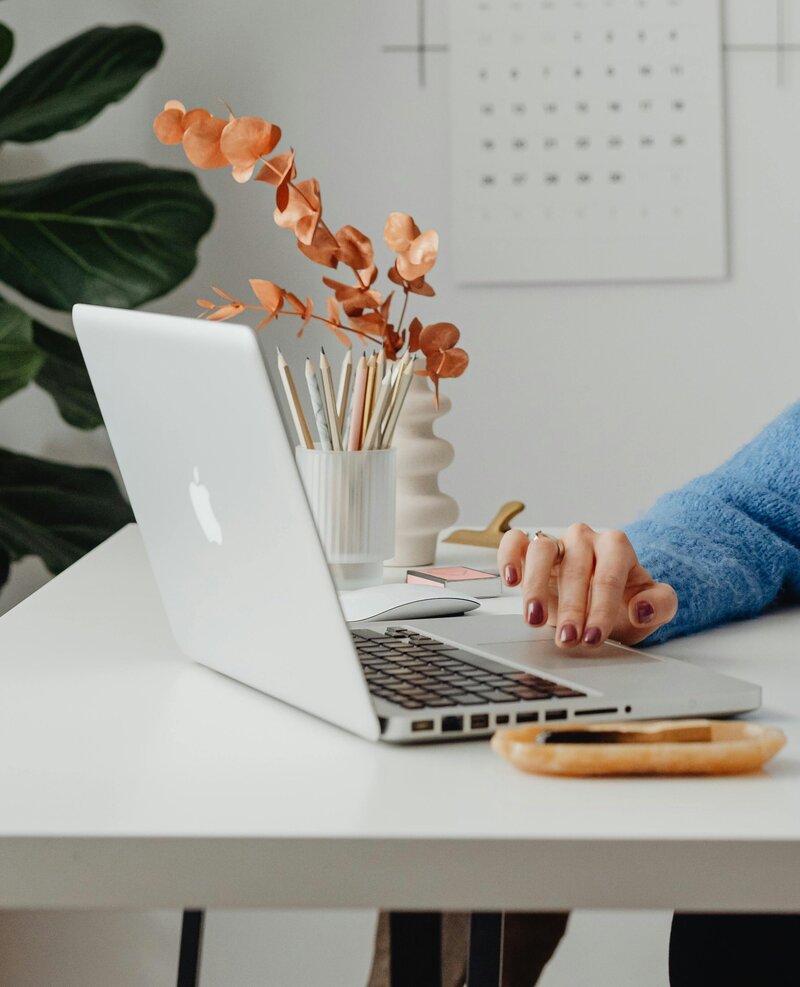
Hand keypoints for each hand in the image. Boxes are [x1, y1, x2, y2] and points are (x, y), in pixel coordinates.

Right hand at [497, 524, 677, 647]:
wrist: (600, 602)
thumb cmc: (624, 604)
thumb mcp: (652, 610)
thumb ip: (660, 605)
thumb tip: (641, 607)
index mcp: (616, 547)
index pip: (608, 574)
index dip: (601, 607)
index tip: (594, 636)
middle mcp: (584, 540)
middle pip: (575, 568)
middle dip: (571, 608)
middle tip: (568, 640)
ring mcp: (556, 542)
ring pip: (542, 550)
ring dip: (536, 586)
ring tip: (534, 619)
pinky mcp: (529, 548)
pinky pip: (514, 541)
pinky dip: (509, 556)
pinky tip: (511, 579)